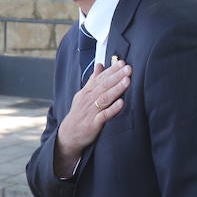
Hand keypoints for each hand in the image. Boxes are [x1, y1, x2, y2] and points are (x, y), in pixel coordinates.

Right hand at [54, 59, 132, 173]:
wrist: (68, 134)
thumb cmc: (79, 113)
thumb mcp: (83, 94)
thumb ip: (93, 80)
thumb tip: (100, 65)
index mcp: (87, 92)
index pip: (100, 78)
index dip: (111, 70)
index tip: (122, 63)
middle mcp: (89, 99)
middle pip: (104, 85)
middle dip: (117, 76)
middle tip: (128, 68)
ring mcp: (91, 112)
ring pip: (105, 98)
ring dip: (116, 89)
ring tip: (127, 81)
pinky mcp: (93, 124)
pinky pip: (104, 115)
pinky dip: (112, 109)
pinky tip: (121, 103)